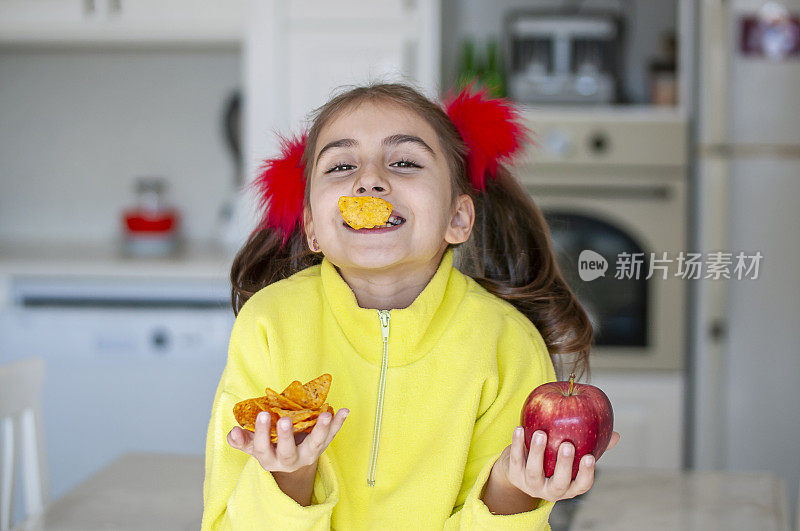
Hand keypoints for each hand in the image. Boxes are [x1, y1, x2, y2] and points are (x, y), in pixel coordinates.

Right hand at [227, 408, 349, 472]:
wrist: (293, 464)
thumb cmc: (270, 448)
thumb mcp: (254, 446)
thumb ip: (243, 440)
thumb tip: (233, 432)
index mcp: (270, 459)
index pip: (263, 449)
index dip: (261, 434)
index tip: (261, 415)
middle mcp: (290, 461)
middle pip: (288, 452)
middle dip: (286, 436)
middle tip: (284, 419)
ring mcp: (308, 455)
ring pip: (315, 445)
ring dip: (321, 429)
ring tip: (326, 414)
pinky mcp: (322, 447)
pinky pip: (331, 435)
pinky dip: (339, 423)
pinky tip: (344, 411)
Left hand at [496, 428, 619, 502]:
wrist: (519, 468)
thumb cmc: (552, 459)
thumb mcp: (572, 456)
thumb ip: (592, 446)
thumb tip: (616, 436)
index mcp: (568, 487)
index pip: (581, 486)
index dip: (586, 474)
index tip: (590, 457)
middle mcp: (550, 490)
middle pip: (559, 483)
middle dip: (564, 465)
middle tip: (567, 445)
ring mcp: (531, 485)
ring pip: (535, 472)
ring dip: (538, 452)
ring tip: (541, 433)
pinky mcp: (514, 475)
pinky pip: (516, 459)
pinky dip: (517, 444)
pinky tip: (520, 428)